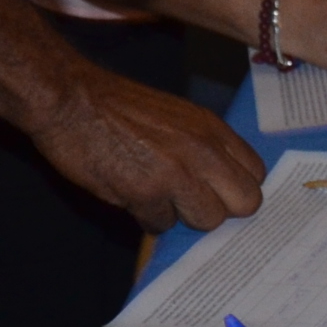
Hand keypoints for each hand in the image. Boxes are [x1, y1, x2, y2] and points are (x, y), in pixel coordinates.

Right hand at [27, 65, 265, 234]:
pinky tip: (130, 195)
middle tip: (192, 205)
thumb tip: (221, 184)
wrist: (70, 101)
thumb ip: (204, 146)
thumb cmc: (119, 109)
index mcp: (211, 128)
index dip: (236, 190)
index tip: (218, 194)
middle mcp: (202, 150)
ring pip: (206, 220)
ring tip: (157, 198)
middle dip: (220, 210)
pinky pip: (161, 225)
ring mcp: (176, 173)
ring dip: (182, 217)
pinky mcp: (145, 193)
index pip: (256, 173)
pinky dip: (146, 218)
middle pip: (245, 203)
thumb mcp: (177, 116)